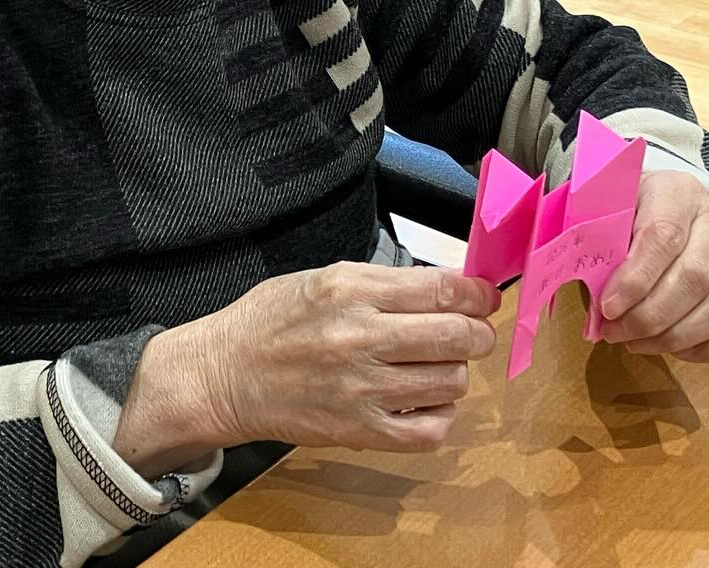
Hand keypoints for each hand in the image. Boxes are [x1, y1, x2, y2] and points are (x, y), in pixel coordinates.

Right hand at [118, 263, 499, 475]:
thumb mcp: (322, 278)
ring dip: (454, 372)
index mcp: (351, 289)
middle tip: (468, 332)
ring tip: (434, 366)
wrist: (223, 375)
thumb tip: (447, 285)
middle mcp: (360, 337)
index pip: (443, 288)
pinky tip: (423, 401)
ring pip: (452, 382)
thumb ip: (384, 282)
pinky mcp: (358, 431)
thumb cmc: (269, 322)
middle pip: (458, 336)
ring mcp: (361, 389)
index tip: (485, 297)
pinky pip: (430, 431)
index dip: (478, 293)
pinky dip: (440, 415)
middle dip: (476, 332)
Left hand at [599, 170, 708, 362]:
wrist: (657, 202)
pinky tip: (669, 348)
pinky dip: (704, 349)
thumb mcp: (606, 210)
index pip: (664, 235)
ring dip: (673, 336)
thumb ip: (600, 245)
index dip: (636, 278)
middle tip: (613, 331)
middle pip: (695, 276)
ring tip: (633, 342)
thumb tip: (595, 305)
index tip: (607, 307)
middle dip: (650, 315)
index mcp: (677, 192)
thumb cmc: (623, 209)